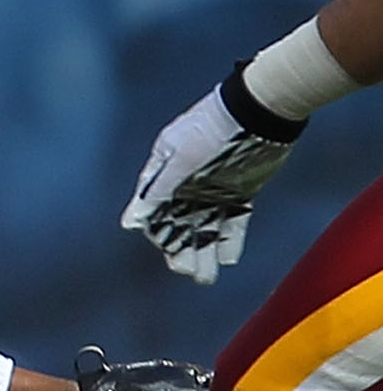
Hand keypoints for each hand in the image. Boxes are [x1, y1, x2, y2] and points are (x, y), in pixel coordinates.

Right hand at [122, 73, 303, 283]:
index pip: (154, 210)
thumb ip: (157, 191)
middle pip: (179, 223)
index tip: (168, 251)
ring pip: (204, 226)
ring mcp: (213, 188)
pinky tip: (226, 258)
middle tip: (189, 272)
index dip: (159, 232)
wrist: (260, 111)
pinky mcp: (240, 191)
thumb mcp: (181, 159)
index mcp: (164, 172)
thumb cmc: (213, 130)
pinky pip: (231, 221)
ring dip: (204, 251)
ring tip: (205, 278)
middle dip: (182, 249)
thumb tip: (130, 224)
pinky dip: (228, 239)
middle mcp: (186, 183)